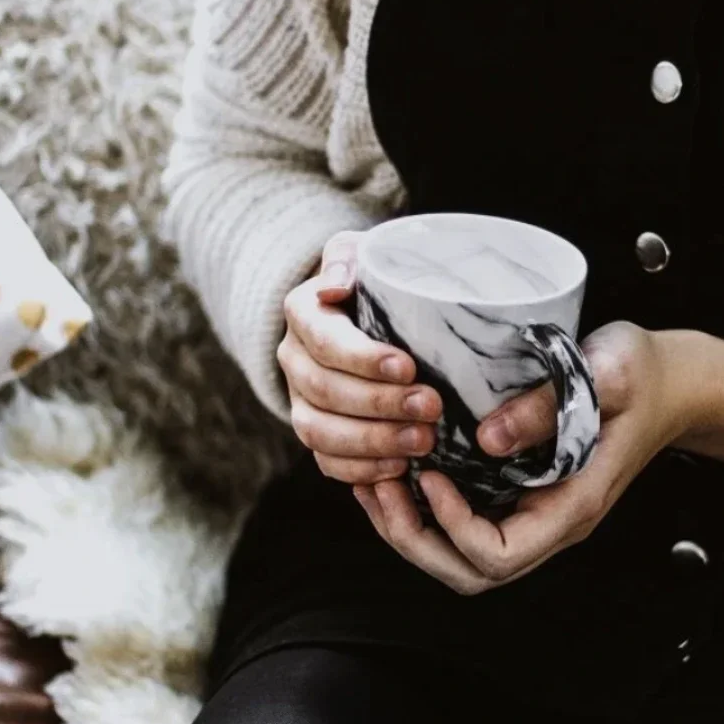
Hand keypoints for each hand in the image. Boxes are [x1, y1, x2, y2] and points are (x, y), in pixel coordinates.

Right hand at [279, 230, 444, 483]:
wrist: (368, 312)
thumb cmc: (376, 280)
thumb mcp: (365, 252)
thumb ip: (348, 258)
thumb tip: (335, 286)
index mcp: (304, 312)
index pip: (324, 340)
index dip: (363, 359)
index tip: (409, 367)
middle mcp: (293, 358)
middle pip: (323, 390)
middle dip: (379, 404)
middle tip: (430, 408)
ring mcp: (300, 400)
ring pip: (318, 432)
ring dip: (372, 442)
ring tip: (423, 442)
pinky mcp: (316, 432)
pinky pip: (326, 461)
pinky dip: (361, 470)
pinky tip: (399, 468)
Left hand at [352, 322, 696, 593]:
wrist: (674, 382)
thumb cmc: (644, 374)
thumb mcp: (607, 374)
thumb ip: (550, 406)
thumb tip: (488, 438)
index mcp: (574, 506)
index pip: (501, 555)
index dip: (454, 526)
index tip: (430, 474)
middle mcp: (552, 522)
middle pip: (470, 572)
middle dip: (414, 539)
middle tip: (379, 486)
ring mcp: (535, 512)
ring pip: (459, 557)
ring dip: (409, 529)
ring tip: (375, 481)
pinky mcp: (520, 494)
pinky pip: (463, 524)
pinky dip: (422, 509)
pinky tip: (397, 470)